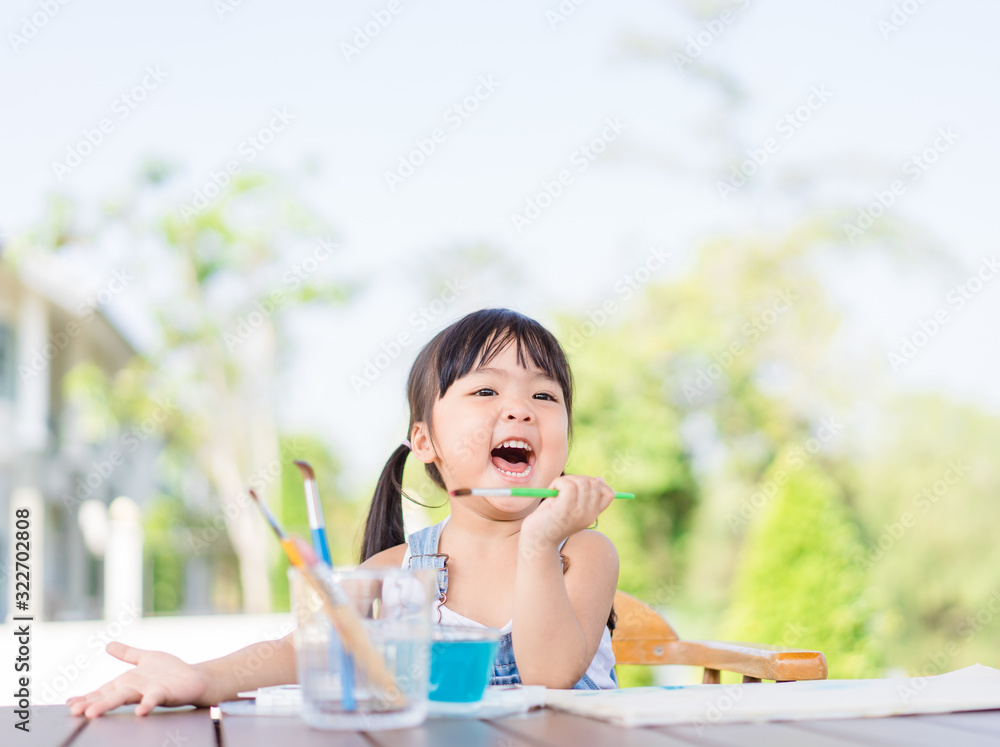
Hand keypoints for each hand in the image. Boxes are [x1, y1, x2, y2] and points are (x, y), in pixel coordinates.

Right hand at [66, 642, 209, 717]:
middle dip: (91, 704)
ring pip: (124, 698)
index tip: (69, 703)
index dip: (87, 697)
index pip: (103, 691)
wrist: (195, 678)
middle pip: (109, 696)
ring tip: (91, 713)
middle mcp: (134, 689)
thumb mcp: (145, 658)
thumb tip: (108, 645)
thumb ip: (127, 653)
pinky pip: (152, 698)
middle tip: (74, 712)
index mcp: (127, 682)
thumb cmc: (170, 672)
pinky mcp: (163, 693)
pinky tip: (139, 710)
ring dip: (108, 705)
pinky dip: (146, 704)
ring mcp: (147, 692)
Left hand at [519, 474, 614, 555]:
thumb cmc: (551, 521)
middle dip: (578, 478)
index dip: (596, 484)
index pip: (609, 493)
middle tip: (562, 486)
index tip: (579, 486)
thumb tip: (600, 479)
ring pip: (581, 481)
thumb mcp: (572, 506)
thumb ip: (586, 495)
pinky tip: (551, 490)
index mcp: (592, 515)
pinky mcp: (565, 508)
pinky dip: (558, 482)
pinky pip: (568, 485)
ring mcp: (578, 512)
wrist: (537, 540)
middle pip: (594, 483)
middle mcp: (589, 514)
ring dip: (566, 480)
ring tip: (555, 489)